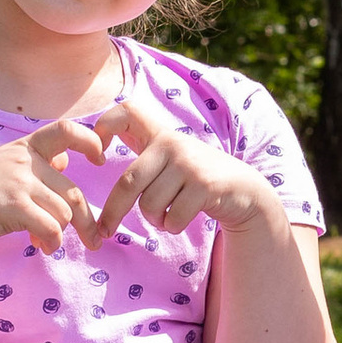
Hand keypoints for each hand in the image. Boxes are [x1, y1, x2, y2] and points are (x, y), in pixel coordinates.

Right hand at [0, 121, 105, 251]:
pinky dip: (53, 242)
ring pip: (65, 213)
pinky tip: (43, 247)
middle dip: (88, 221)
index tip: (100, 158)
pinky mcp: (15, 206)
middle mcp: (23, 161)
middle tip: (95, 241)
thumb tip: (64, 161)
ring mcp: (19, 182)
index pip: (65, 130)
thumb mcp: (0, 166)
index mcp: (22, 148)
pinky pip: (53, 229)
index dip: (90, 141)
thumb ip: (32, 163)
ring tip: (46, 244)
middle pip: (74, 192)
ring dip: (61, 234)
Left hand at [90, 92, 288, 242]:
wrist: (244, 190)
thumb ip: (145, 151)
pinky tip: (180, 220)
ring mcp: (189, 165)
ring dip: (154, 221)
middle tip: (104, 231)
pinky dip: (172, 226)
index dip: (104, 125)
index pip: (127, 111)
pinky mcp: (204, 186)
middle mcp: (173, 144)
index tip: (98, 154)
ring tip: (165, 217)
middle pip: (129, 182)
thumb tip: (97, 147)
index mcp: (160, 136)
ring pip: (149, 205)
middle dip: (113, 212)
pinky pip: (171, 217)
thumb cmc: (198, 178)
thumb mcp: (173, 157)